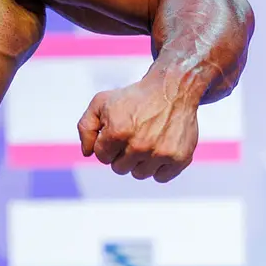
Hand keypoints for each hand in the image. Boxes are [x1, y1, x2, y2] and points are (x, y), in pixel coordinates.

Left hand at [77, 76, 198, 181]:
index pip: (102, 157)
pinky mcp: (179, 157)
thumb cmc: (135, 97)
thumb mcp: (101, 103)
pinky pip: (161, 177)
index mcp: (117, 132)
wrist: (172, 88)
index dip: (108, 144)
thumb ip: (86, 127)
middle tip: (133, 135)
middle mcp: (139, 145)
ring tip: (147, 140)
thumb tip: (87, 153)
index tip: (118, 131)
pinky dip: (159, 167)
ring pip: (139, 174)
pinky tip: (160, 148)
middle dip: (122, 154)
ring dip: (140, 161)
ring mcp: (161, 153)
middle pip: (119, 168)